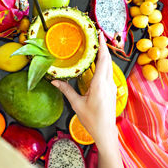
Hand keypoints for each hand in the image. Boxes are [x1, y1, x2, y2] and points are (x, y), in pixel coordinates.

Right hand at [51, 32, 117, 147]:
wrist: (105, 132)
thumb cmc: (92, 120)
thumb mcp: (77, 104)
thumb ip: (66, 90)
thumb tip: (55, 82)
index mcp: (100, 84)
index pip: (103, 60)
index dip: (102, 46)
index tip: (99, 35)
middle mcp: (108, 83)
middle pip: (108, 60)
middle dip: (103, 47)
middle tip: (96, 37)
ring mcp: (112, 86)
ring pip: (109, 66)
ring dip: (104, 56)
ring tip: (95, 48)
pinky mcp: (112, 90)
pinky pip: (108, 73)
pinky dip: (104, 65)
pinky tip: (97, 65)